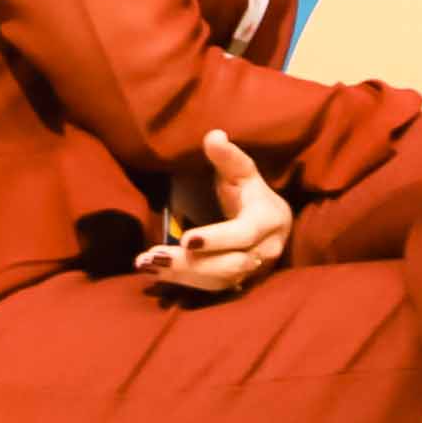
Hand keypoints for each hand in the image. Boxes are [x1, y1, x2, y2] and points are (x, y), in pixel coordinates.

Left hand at [135, 129, 291, 295]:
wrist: (273, 224)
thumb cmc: (252, 194)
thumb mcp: (243, 172)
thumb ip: (228, 157)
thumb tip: (213, 135)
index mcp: (268, 220)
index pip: (244, 234)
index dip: (217, 238)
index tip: (187, 239)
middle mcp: (266, 250)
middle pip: (231, 264)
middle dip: (191, 263)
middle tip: (155, 256)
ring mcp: (254, 270)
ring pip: (220, 280)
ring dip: (182, 275)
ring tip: (148, 264)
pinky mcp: (240, 282)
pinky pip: (212, 288)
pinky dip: (183, 282)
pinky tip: (155, 272)